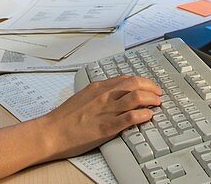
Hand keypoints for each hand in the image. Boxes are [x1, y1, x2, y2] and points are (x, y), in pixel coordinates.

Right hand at [37, 75, 162, 159]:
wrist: (52, 132)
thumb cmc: (64, 117)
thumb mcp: (82, 97)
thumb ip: (99, 93)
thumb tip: (112, 92)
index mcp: (98, 88)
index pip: (125, 79)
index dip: (141, 81)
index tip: (148, 85)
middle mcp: (104, 96)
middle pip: (134, 84)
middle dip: (150, 87)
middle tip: (158, 92)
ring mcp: (106, 111)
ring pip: (135, 98)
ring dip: (150, 99)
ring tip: (157, 102)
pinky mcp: (106, 128)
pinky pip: (129, 118)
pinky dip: (142, 115)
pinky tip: (149, 116)